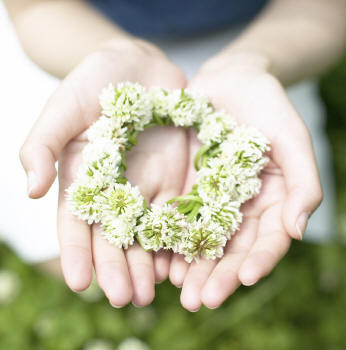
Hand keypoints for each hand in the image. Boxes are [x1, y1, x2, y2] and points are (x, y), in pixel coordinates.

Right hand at [20, 39, 186, 306]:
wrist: (141, 70)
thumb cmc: (95, 83)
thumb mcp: (62, 109)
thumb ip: (42, 146)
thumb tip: (30, 191)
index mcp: (84, 181)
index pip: (77, 224)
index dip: (77, 253)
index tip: (80, 282)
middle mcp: (117, 192)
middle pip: (115, 238)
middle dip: (119, 269)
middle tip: (126, 299)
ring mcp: (149, 189)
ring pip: (149, 235)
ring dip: (151, 264)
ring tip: (154, 293)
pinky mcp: (178, 181)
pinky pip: (181, 215)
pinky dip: (182, 240)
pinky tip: (185, 263)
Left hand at [168, 53, 322, 310]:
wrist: (230, 81)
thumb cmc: (267, 104)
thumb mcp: (292, 137)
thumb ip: (303, 181)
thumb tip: (298, 230)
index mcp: (271, 200)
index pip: (267, 239)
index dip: (259, 260)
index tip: (247, 278)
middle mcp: (239, 207)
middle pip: (230, 249)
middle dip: (217, 275)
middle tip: (199, 301)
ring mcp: (209, 199)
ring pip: (200, 240)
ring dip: (189, 267)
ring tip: (175, 291)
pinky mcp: (183, 186)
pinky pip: (174, 216)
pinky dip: (167, 238)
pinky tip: (156, 256)